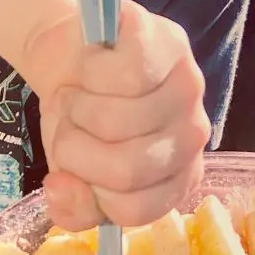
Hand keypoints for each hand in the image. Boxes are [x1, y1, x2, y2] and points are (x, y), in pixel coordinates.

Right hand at [22, 0, 210, 231]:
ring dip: (75, 107)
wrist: (72, 56)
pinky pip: (120, 75)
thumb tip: (61, 189)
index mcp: (176, 179)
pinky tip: (93, 62)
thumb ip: (73, 206)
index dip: (87, 191)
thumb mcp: (71, 174)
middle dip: (74, 148)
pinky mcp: (171, 44)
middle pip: (125, 170)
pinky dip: (87, 71)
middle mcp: (193, 138)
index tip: (75, 164)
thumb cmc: (80, 120)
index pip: (132, 209)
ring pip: (116, 120)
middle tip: (70, 125)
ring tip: (77, 94)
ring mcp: (188, 88)